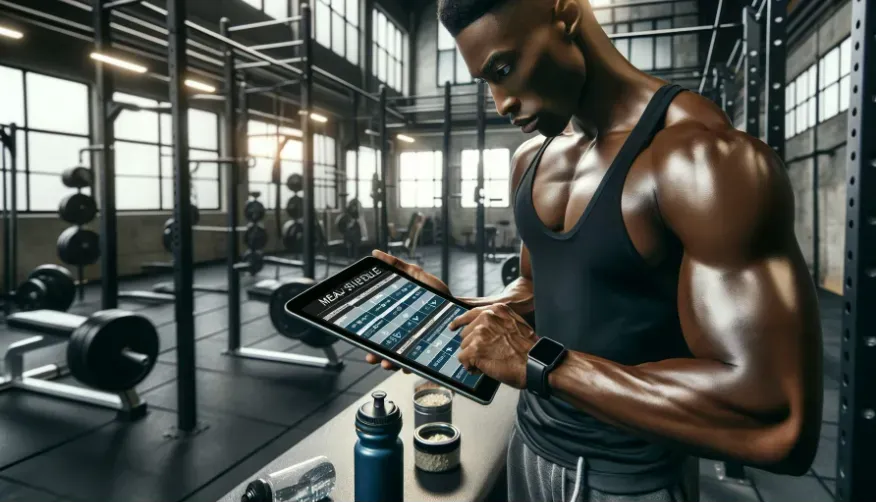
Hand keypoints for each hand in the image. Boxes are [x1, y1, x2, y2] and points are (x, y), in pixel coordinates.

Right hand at [365, 250, 450, 372]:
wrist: (459, 309)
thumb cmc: (439, 295)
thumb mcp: (417, 276)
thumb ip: (397, 266)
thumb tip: (375, 254)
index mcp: (398, 321)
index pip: (379, 332)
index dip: (369, 338)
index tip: (361, 340)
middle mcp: (405, 336)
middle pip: (386, 349)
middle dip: (375, 354)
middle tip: (370, 356)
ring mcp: (417, 346)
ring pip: (399, 359)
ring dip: (390, 363)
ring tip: (386, 363)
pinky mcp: (430, 354)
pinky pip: (418, 364)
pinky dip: (410, 367)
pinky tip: (406, 367)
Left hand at [449, 303, 537, 388]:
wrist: (535, 362)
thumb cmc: (529, 348)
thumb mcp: (516, 324)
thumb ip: (498, 322)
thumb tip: (482, 328)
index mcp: (497, 310)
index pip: (471, 313)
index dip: (460, 322)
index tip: (453, 327)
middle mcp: (486, 318)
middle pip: (466, 333)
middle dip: (473, 346)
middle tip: (487, 355)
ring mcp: (480, 333)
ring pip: (464, 347)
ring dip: (473, 357)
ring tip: (488, 362)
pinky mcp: (475, 349)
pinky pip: (463, 359)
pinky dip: (470, 366)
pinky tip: (481, 369)